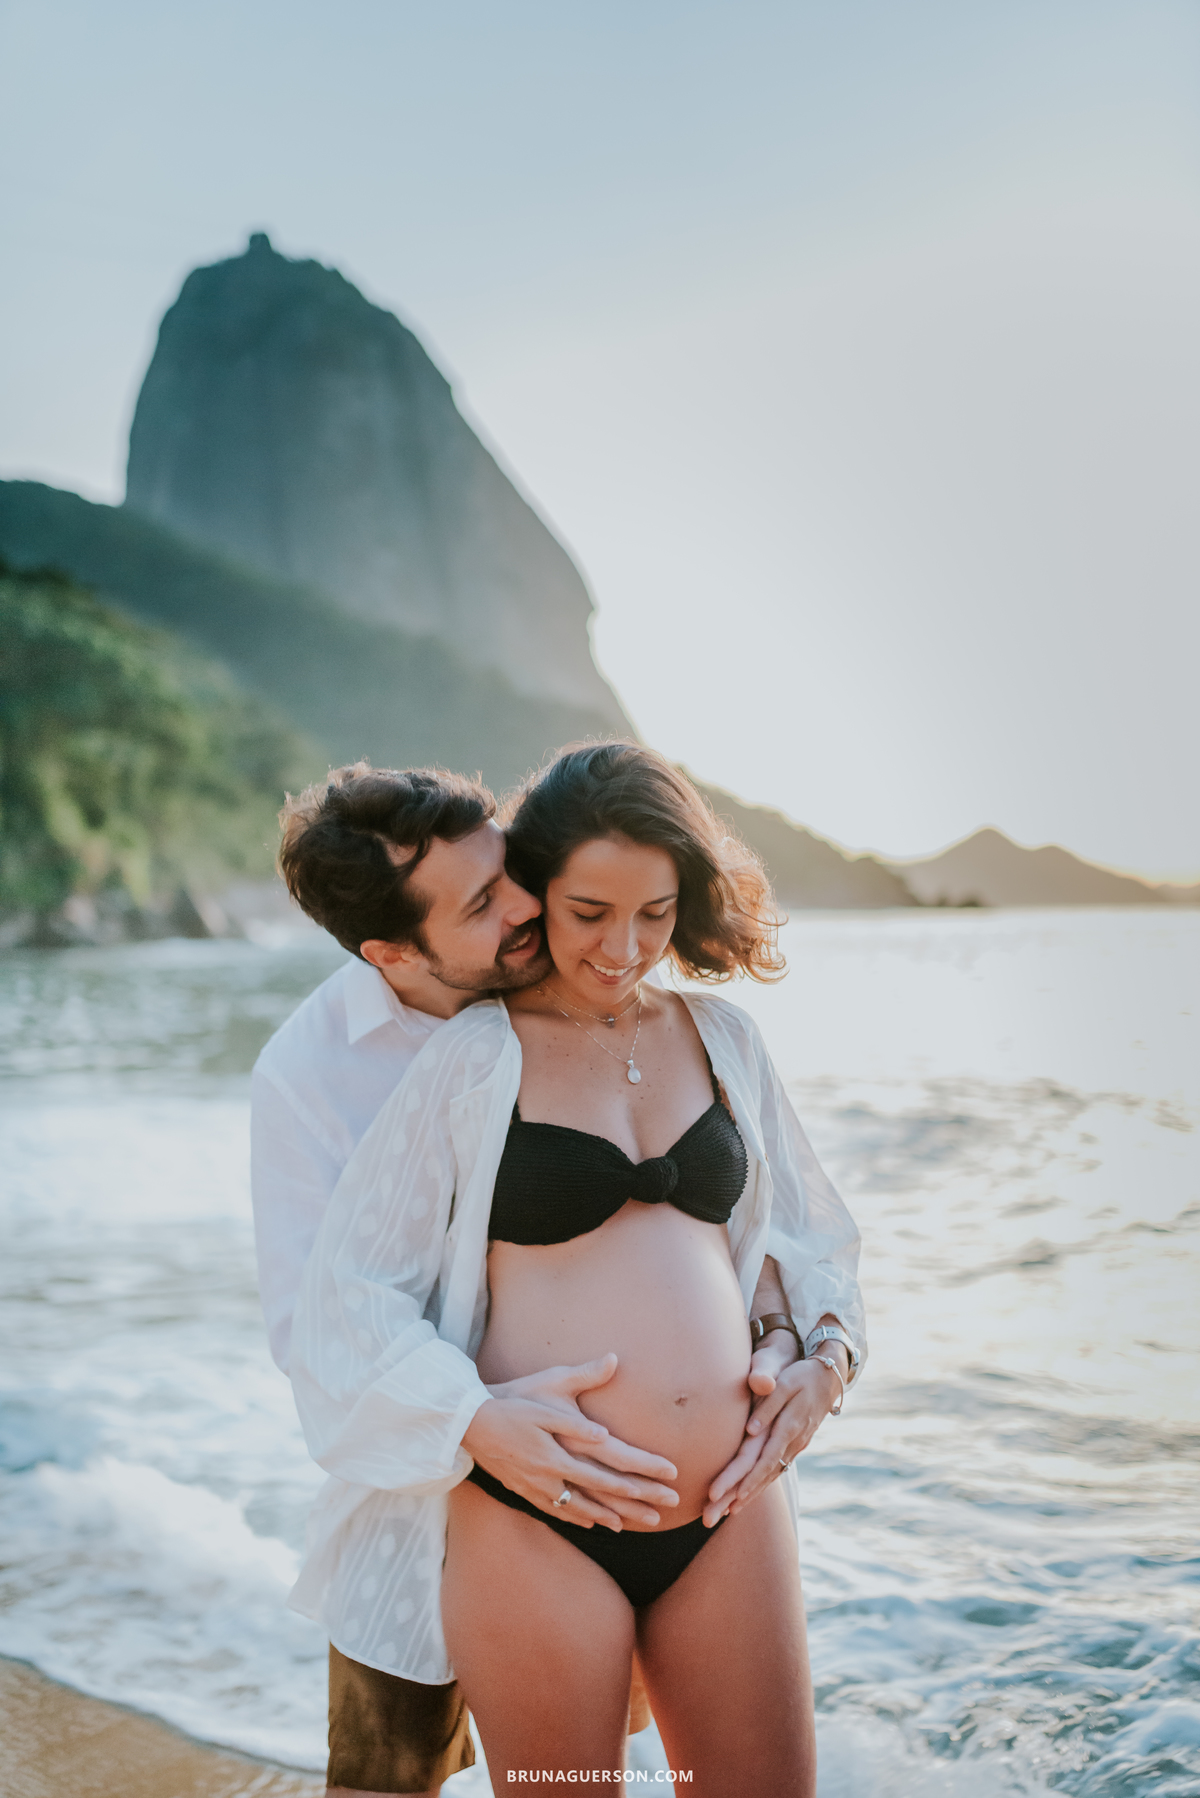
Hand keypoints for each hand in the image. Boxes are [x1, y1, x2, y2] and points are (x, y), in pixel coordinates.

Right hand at [463, 1354, 678, 1530]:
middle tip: (666, 1510)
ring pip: (583, 1507)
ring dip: (612, 1516)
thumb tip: (612, 1382)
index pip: (614, 1465)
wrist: (468, 1422)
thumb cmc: (513, 1399)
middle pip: (604, 1492)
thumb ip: (583, 1383)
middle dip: (638, 1501)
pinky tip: (593, 1523)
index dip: (644, 1472)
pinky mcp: (526, 1488)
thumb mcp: (549, 1385)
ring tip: (637, 1525)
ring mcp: (539, 1486)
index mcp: (564, 1450)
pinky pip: (558, 1509)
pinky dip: (580, 1517)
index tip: (670, 1477)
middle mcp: (554, 1474)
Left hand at [702, 1336, 842, 1527]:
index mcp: (788, 1428)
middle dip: (739, 1496)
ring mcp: (795, 1447)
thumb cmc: (803, 1375)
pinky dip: (761, 1484)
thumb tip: (750, 1430)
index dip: (747, 1480)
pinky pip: (776, 1469)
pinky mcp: (794, 1445)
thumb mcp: (785, 1383)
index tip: (729, 1497)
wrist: (830, 1377)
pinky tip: (749, 1494)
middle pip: (763, 1475)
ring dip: (750, 1495)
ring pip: (770, 1476)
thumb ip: (767, 1406)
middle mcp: (792, 1444)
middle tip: (714, 1515)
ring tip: (727, 1513)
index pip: (764, 1461)